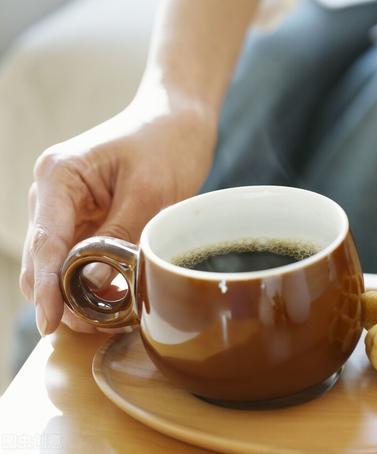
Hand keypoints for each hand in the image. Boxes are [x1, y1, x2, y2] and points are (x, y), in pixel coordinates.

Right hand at [20, 95, 214, 334]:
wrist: (180, 118)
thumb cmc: (167, 143)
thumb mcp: (149, 192)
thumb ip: (119, 239)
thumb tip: (94, 289)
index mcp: (59, 176)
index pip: (45, 242)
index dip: (48, 287)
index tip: (52, 323)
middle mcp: (54, 193)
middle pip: (43, 259)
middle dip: (63, 296)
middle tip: (96, 327)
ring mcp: (68, 207)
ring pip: (59, 264)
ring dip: (77, 293)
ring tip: (110, 318)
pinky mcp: (88, 217)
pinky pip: (81, 256)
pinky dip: (93, 279)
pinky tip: (115, 299)